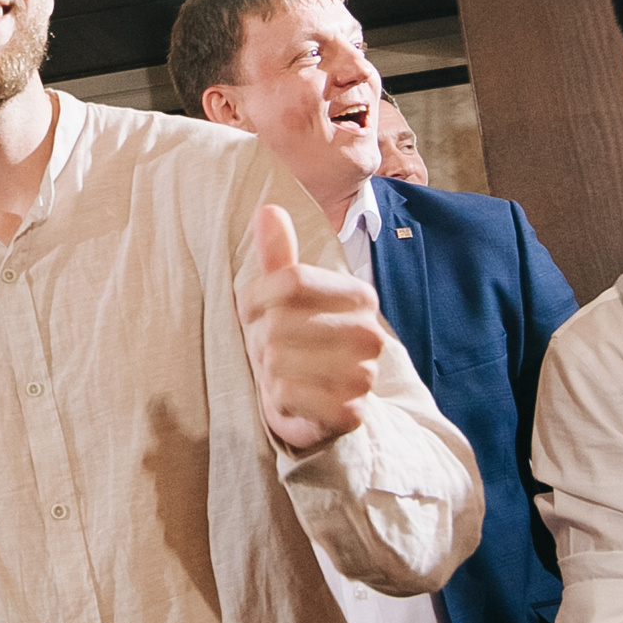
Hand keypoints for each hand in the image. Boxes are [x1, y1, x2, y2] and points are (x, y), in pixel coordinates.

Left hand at [238, 204, 388, 452]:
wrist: (321, 409)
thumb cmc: (297, 344)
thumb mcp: (286, 298)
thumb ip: (279, 257)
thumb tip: (269, 209)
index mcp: (362, 297)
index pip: (293, 280)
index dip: (256, 297)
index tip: (251, 312)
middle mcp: (371, 335)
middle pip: (281, 322)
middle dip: (261, 339)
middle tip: (271, 351)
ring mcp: (364, 376)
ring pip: (279, 360)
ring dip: (267, 370)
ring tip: (281, 374)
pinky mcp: (349, 413)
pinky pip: (287, 395)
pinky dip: (275, 398)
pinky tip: (289, 399)